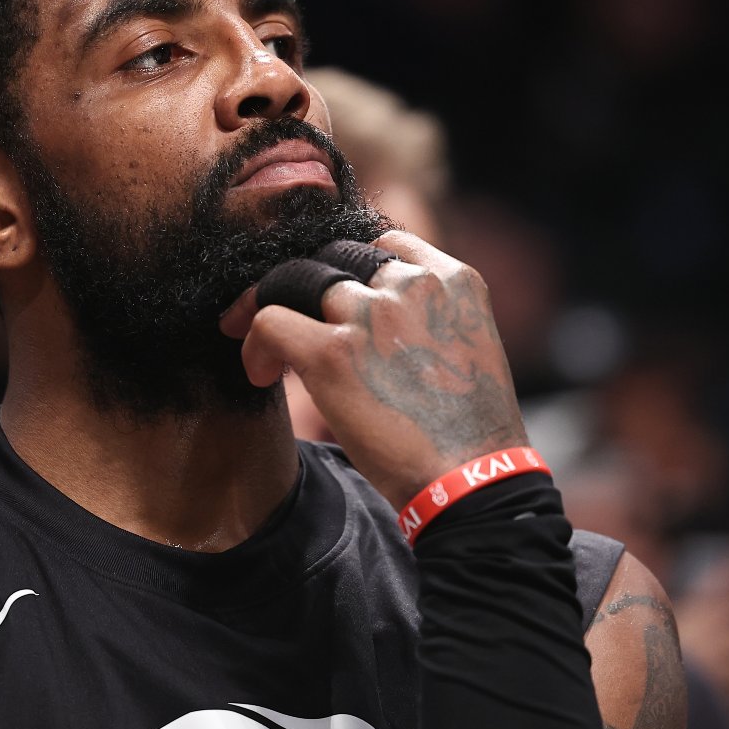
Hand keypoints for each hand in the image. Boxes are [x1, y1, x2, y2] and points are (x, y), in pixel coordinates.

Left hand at [219, 230, 528, 508]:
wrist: (473, 483)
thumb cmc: (468, 435)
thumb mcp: (464, 350)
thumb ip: (426, 320)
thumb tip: (370, 322)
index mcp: (454, 280)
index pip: (382, 245)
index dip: (347, 272)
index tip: (330, 305)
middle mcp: (413, 284)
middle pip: (332, 256)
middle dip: (303, 287)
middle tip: (282, 320)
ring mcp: (371, 313)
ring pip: (294, 278)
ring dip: (270, 308)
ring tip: (267, 352)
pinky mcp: (333, 351)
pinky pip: (270, 320)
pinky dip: (256, 344)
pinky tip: (262, 373)